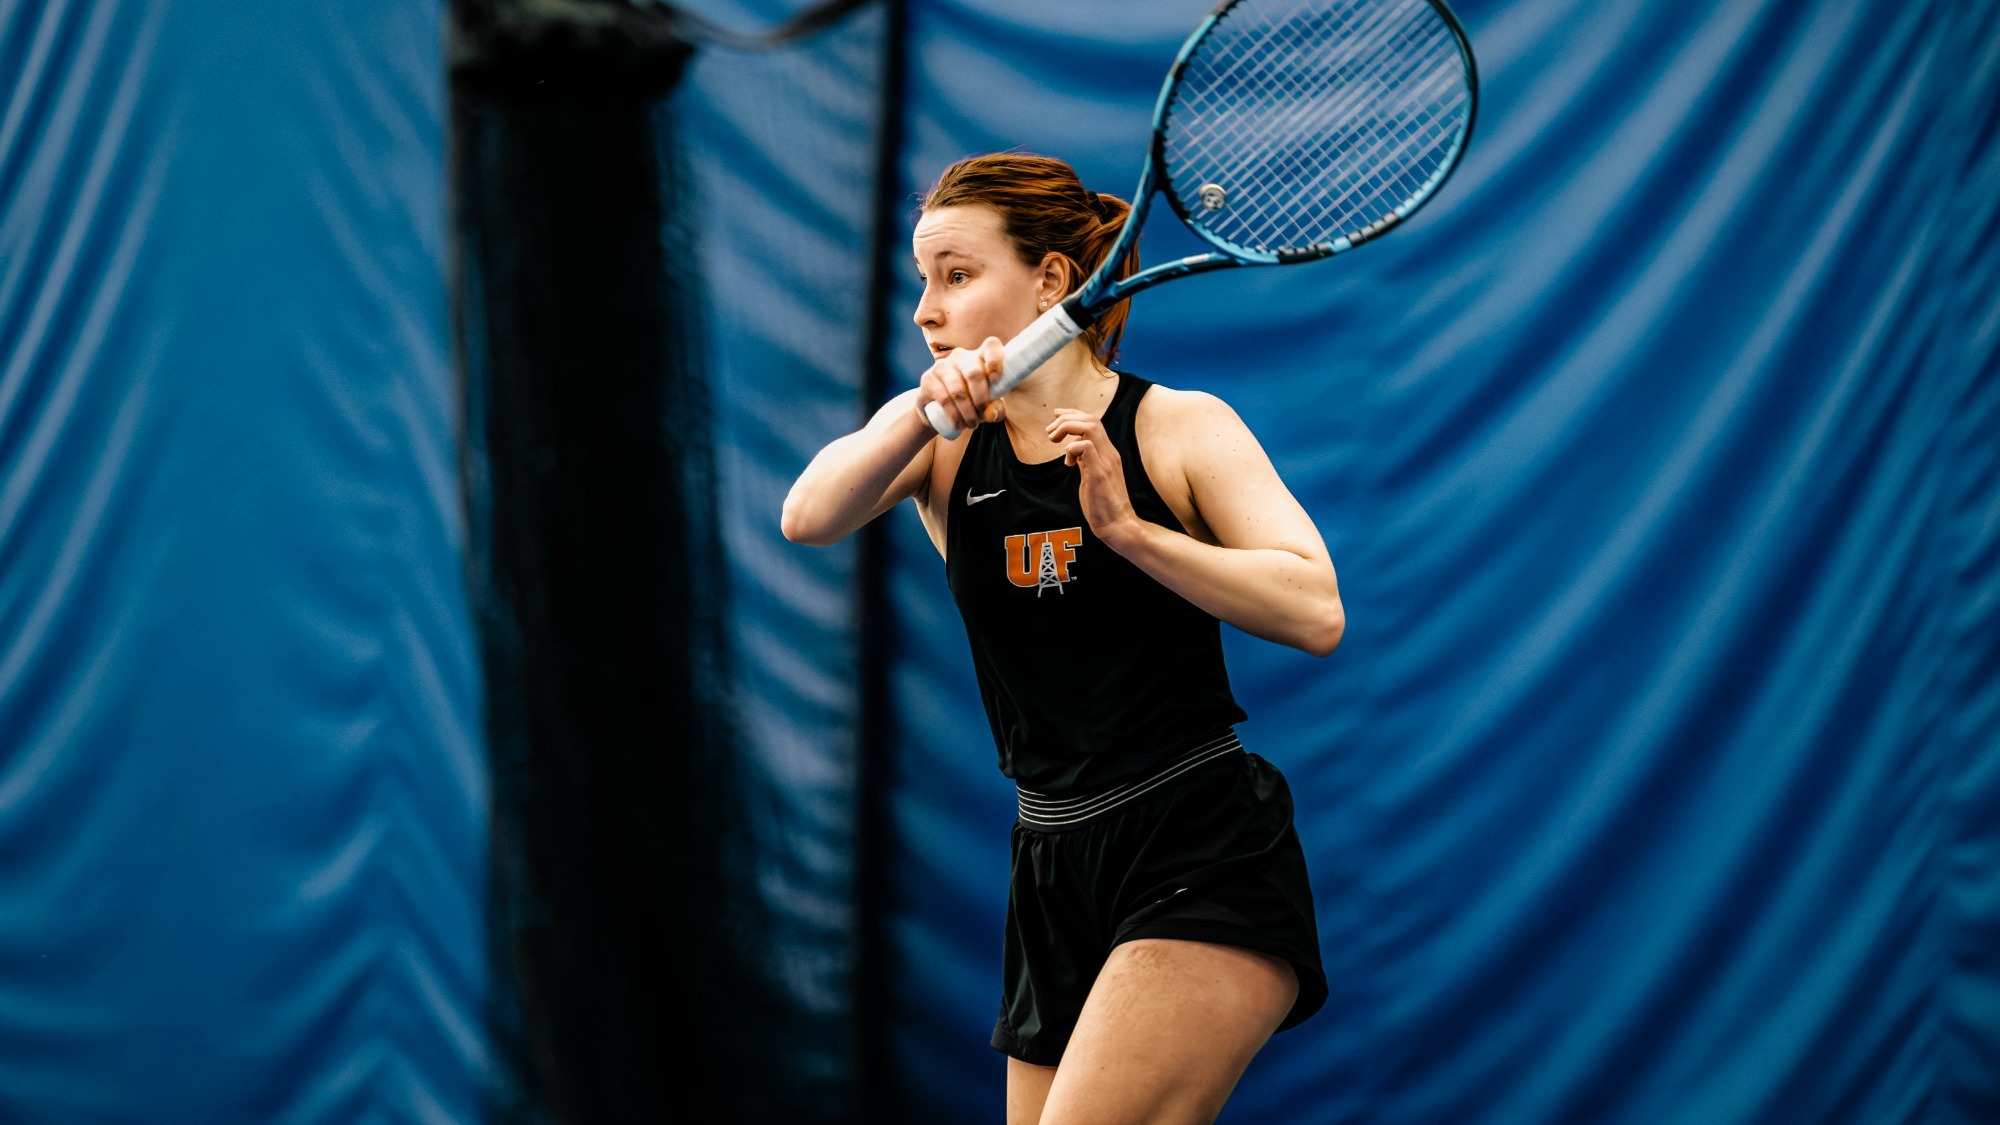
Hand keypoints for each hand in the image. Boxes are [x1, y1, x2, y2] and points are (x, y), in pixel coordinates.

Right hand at [916, 337, 1006, 434]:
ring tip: (971, 425)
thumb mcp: (986, 406)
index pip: (992, 346)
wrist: (936, 410)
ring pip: (958, 390)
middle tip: (982, 416)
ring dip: (968, 412)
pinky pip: (944, 398)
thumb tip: (992, 414)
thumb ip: (996, 409)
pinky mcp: (928, 378)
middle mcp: (961, 356)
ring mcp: (942, 365)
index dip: (996, 360)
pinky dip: (954, 415)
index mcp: (980, 356)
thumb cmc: (969, 402)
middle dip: (981, 400)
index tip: (996, 379)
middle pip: (974, 374)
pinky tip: (958, 424)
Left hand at [1048, 408, 1139, 540]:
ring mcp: (1106, 462)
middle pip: (1090, 419)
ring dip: (1066, 428)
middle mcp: (1109, 453)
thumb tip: (1073, 452)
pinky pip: (1085, 446)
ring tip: (1054, 440)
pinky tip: (1068, 464)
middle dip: (1066, 418)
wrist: (1117, 524)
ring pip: (1089, 427)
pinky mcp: (1099, 473)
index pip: (1093, 422)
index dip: (1073, 414)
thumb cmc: (1103, 504)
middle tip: (1050, 432)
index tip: (1056, 416)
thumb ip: (1085, 461)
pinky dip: (1071, 448)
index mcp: (1108, 453)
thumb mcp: (1092, 475)